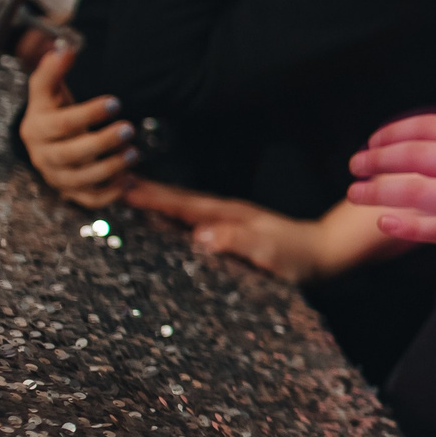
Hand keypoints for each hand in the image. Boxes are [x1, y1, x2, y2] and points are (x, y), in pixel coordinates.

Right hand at [19, 41, 135, 204]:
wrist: (44, 142)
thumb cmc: (51, 111)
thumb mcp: (47, 90)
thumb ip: (53, 69)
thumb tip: (64, 47)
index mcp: (36, 128)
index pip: (62, 123)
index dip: (89, 113)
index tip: (115, 102)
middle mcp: (43, 156)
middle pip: (71, 154)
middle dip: (102, 142)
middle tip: (130, 128)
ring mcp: (57, 177)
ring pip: (83, 179)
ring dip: (111, 167)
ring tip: (135, 152)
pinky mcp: (71, 193)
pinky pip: (90, 200)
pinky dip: (110, 193)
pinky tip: (129, 179)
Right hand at [127, 180, 329, 283]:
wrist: (324, 252)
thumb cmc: (297, 256)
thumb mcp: (269, 252)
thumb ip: (236, 242)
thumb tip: (199, 236)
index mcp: (228, 216)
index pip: (183, 205)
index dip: (153, 198)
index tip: (123, 189)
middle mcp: (225, 213)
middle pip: (178, 198)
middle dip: (146, 191)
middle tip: (111, 181)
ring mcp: (229, 220)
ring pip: (185, 206)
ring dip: (157, 198)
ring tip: (127, 192)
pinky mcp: (232, 231)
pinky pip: (195, 218)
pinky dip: (174, 213)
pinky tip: (164, 218)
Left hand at [347, 114, 435, 285]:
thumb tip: (412, 146)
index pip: (430, 127)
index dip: (393, 133)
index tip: (372, 143)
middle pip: (416, 156)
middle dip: (377, 160)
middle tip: (355, 166)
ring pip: (415, 191)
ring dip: (377, 191)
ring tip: (355, 194)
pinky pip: (431, 228)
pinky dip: (402, 225)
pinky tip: (382, 222)